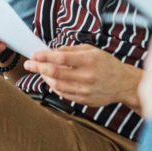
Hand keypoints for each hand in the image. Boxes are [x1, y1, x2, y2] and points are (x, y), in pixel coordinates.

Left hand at [24, 44, 141, 108]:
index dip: (44, 57)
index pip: (60, 59)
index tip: (33, 55)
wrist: (123, 84)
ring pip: (56, 84)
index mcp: (89, 60)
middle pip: (55, 73)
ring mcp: (85, 90)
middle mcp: (87, 76)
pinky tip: (51, 79)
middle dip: (38, 67)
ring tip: (40, 71)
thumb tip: (50, 52)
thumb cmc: (106, 63)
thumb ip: (69, 50)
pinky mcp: (84, 100)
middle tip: (28, 64)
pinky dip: (53, 86)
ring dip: (44, 77)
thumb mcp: (90, 50)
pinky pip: (62, 93)